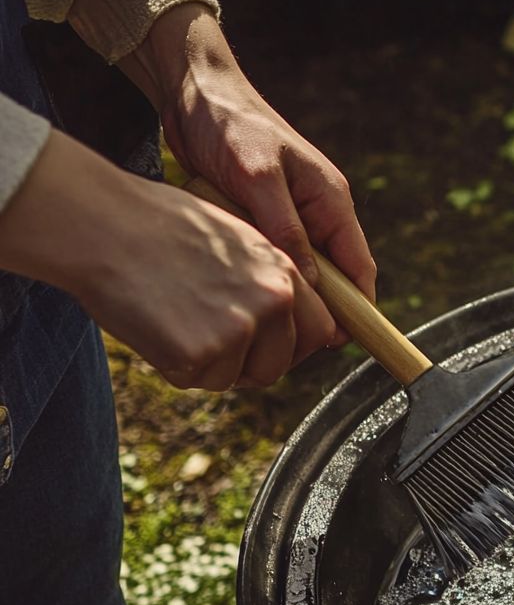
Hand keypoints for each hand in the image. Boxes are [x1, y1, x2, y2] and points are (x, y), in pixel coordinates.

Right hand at [0, 130, 310, 390]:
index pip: (320, 331)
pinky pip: (196, 381)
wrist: (102, 224)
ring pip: (235, 378)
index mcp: (284, 271)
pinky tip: (155, 327)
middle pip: (279, 365)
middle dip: (249, 364)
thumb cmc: (157, 223)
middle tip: (212, 342)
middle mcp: (271, 302)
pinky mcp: (200, 355)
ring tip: (176, 320)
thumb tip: (285, 320)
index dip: (294, 346)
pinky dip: (174, 365)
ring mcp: (238, 331)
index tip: (270, 347)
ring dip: (209, 365)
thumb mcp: (235, 239)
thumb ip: (266, 279)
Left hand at [115, 3, 377, 354]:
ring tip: (266, 325)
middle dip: (318, 311)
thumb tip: (311, 280)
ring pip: (303, 273)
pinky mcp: (264, 219)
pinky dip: (263, 279)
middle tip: (289, 340)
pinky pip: (273, 260)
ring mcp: (293, 217)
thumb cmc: (230, 124)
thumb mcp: (258, 176)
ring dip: (287, 296)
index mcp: (332, 202)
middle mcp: (319, 213)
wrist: (194, 91)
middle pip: (334, 279)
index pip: (360, 268)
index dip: (357, 309)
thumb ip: (285, 227)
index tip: (339, 342)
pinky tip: (244, 297)